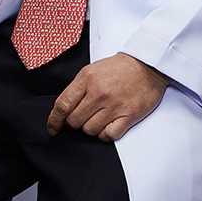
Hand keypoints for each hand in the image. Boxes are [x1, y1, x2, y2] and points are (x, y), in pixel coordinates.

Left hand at [47, 53, 170, 141]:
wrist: (148, 64)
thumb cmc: (120, 68)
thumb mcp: (92, 70)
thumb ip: (77, 89)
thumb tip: (64, 110)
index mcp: (87, 78)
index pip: (62, 105)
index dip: (54, 121)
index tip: (53, 128)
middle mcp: (99, 93)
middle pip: (74, 121)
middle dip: (74, 123)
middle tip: (83, 117)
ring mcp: (114, 105)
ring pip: (89, 131)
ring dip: (91, 128)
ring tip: (99, 117)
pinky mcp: (128, 115)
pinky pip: (108, 135)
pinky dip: (105, 134)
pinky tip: (108, 125)